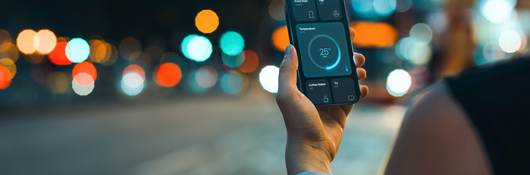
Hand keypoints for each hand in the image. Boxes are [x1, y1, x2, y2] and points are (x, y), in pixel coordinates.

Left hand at [276, 45, 367, 174]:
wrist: (312, 148)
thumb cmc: (297, 123)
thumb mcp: (287, 94)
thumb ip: (288, 71)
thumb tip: (290, 47)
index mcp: (302, 83)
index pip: (314, 60)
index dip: (324, 47)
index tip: (337, 36)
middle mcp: (315, 90)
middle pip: (333, 67)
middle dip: (345, 59)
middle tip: (355, 54)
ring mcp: (329, 100)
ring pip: (345, 79)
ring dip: (355, 72)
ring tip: (360, 71)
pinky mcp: (340, 111)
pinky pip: (352, 96)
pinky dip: (359, 90)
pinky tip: (362, 88)